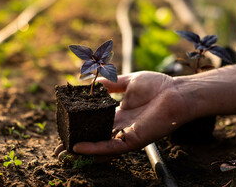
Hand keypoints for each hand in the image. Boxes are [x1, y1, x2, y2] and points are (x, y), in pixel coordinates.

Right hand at [72, 71, 191, 155]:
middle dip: (78, 144)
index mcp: (119, 114)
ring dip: (82, 152)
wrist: (176, 92)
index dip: (81, 126)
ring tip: (63, 154)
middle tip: (59, 149)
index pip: (96, 124)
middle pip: (95, 138)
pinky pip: (111, 147)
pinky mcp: (133, 139)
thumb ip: (110, 83)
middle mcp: (120, 127)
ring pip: (100, 147)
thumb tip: (93, 81)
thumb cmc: (157, 85)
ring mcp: (126, 134)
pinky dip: (94, 149)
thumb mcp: (128, 81)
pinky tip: (79, 148)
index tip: (66, 127)